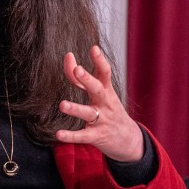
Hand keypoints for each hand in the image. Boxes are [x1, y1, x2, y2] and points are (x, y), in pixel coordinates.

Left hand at [55, 45, 143, 161]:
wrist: (129, 140)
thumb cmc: (109, 110)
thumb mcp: (100, 92)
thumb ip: (81, 77)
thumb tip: (68, 56)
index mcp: (107, 91)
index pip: (104, 73)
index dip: (99, 61)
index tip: (94, 48)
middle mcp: (105, 104)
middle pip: (97, 89)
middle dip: (88, 79)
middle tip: (78, 69)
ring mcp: (102, 120)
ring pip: (88, 113)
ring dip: (75, 108)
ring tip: (62, 105)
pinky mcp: (97, 136)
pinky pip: (83, 136)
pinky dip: (71, 136)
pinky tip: (58, 135)